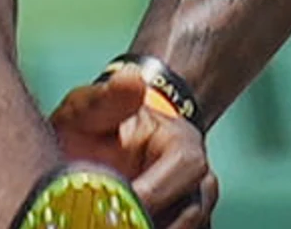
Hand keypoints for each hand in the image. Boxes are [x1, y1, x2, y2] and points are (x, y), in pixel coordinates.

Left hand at [49, 68, 216, 228]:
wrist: (101, 146)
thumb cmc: (98, 123)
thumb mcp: (90, 107)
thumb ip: (106, 98)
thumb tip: (131, 78)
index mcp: (183, 146)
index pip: (186, 169)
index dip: (154, 190)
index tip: (118, 202)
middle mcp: (200, 182)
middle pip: (191, 212)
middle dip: (153, 221)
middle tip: (112, 223)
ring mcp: (194, 210)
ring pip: (187, 228)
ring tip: (113, 227)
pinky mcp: (181, 227)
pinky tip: (120, 228)